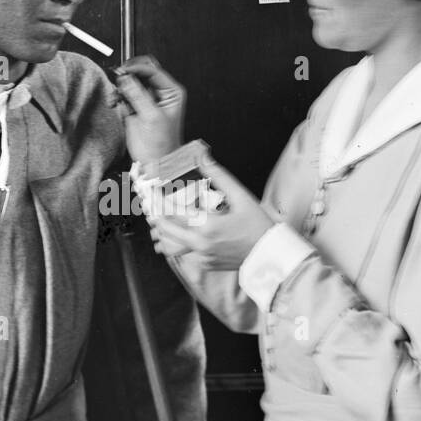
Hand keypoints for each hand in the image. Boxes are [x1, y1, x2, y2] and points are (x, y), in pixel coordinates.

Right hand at [113, 55, 185, 164]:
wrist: (155, 163)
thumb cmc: (162, 145)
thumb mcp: (152, 117)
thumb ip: (139, 95)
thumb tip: (127, 78)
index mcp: (171, 92)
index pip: (153, 70)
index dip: (137, 68)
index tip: (124, 72)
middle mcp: (159, 93)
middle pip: (141, 72)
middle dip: (128, 75)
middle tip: (119, 78)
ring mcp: (146, 99)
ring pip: (130, 82)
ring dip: (120, 87)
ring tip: (116, 96)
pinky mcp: (135, 107)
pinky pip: (124, 94)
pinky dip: (117, 96)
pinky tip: (115, 101)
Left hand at [148, 156, 274, 270]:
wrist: (270, 255)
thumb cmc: (258, 224)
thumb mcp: (241, 196)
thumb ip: (219, 176)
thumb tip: (202, 156)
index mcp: (207, 226)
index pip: (172, 212)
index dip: (158, 200)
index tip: (151, 190)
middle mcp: (201, 244)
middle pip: (165, 229)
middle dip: (155, 214)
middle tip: (150, 202)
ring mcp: (202, 257)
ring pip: (170, 245)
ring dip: (163, 230)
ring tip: (159, 217)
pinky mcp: (205, 264)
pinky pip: (185, 252)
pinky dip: (179, 240)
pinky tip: (180, 230)